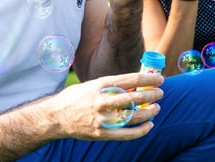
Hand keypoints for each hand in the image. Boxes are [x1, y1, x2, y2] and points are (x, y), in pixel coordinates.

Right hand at [49, 72, 163, 140]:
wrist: (55, 118)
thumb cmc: (75, 98)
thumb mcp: (92, 85)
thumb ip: (112, 86)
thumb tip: (136, 87)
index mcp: (100, 85)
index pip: (132, 80)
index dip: (149, 79)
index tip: (160, 79)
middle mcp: (102, 101)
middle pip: (136, 98)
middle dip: (152, 94)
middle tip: (160, 93)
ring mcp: (102, 119)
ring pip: (134, 116)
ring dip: (149, 112)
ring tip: (156, 107)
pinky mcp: (102, 133)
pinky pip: (127, 134)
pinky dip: (141, 131)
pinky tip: (149, 125)